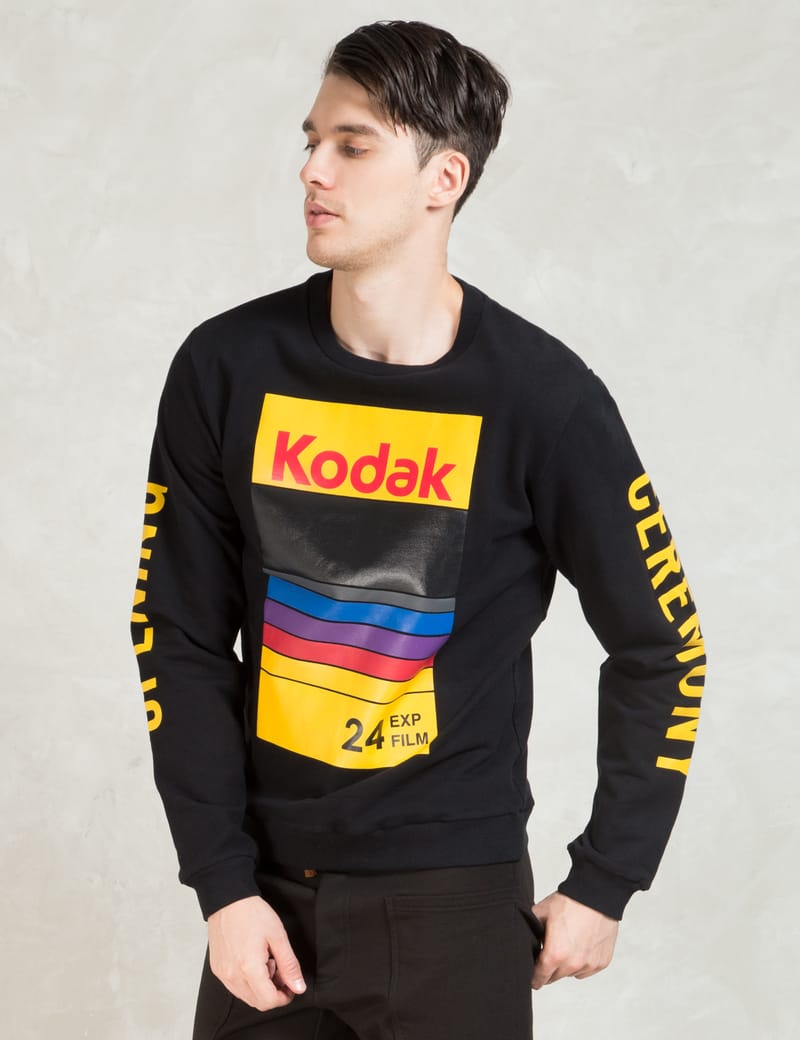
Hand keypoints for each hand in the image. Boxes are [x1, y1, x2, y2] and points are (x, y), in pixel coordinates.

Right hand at [207, 895, 306, 1010]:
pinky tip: (253, 962)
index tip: (291, 985)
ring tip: (266, 962)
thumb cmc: (252, 914)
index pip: (269, 1001)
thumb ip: (289, 965)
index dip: (284, 997)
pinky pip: (235, 987)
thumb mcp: (278, 936)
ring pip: (246, 997)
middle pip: (257, 1002)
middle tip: (280, 971)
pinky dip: (247, 982)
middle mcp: (232, 976)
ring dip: (260, 988)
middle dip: (273, 992)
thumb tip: (298, 987)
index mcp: (249, 968)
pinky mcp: (217, 969)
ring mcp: (223, 974)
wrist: (228, 900)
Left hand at [530, 891, 618, 988]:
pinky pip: (586, 969)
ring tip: (567, 945)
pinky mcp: (601, 962)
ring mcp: (589, 964)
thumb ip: (531, 928)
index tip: (534, 980)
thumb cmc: (570, 902)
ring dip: (566, 965)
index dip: (534, 978)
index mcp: (555, 954)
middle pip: (555, 977)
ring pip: (571, 973)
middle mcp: (573, 964)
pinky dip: (582, 962)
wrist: (596, 896)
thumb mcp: (541, 912)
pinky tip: (580, 946)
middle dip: (550, 969)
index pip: (540, 977)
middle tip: (549, 954)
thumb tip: (523, 935)